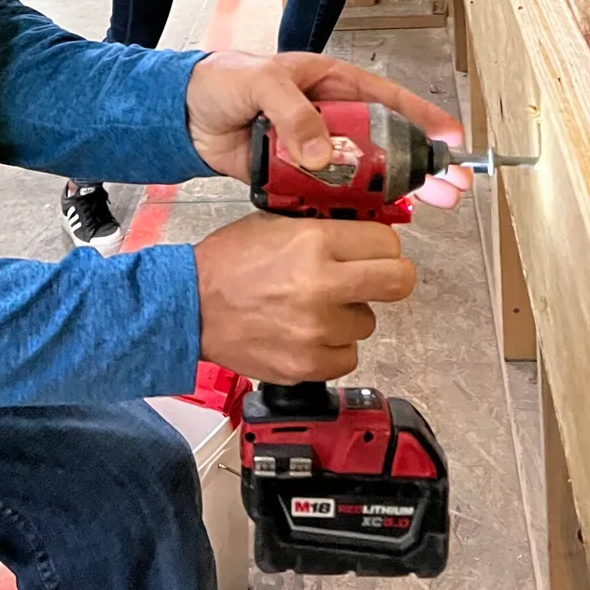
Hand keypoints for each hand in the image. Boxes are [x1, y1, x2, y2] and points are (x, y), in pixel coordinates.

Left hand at [185, 51, 469, 207]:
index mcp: (330, 83)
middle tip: (453, 189)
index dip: (422, 118)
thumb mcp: (261, 84)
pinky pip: (333, 195)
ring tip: (429, 208)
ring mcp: (316, 148)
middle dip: (423, 163)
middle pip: (388, 141)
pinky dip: (354, 208)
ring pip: (366, 172)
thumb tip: (324, 156)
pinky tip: (379, 223)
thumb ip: (293, 114)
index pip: (387, 99)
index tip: (451, 140)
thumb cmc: (223, 82)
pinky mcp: (297, 177)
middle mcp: (331, 116)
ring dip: (397, 190)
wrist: (182, 114)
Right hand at [195, 211, 414, 381]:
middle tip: (372, 278)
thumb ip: (325, 229)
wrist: (190, 306)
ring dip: (349, 315)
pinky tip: (308, 333)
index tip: (374, 251)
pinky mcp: (308, 366)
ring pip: (368, 322)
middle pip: (398, 282)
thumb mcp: (278, 224)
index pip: (387, 243)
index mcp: (315, 243)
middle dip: (389, 277)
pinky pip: (347, 356)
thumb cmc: (229, 262)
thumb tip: (367, 235)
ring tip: (316, 307)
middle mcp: (322, 286)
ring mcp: (316, 331)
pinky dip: (333, 346)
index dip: (381, 246)